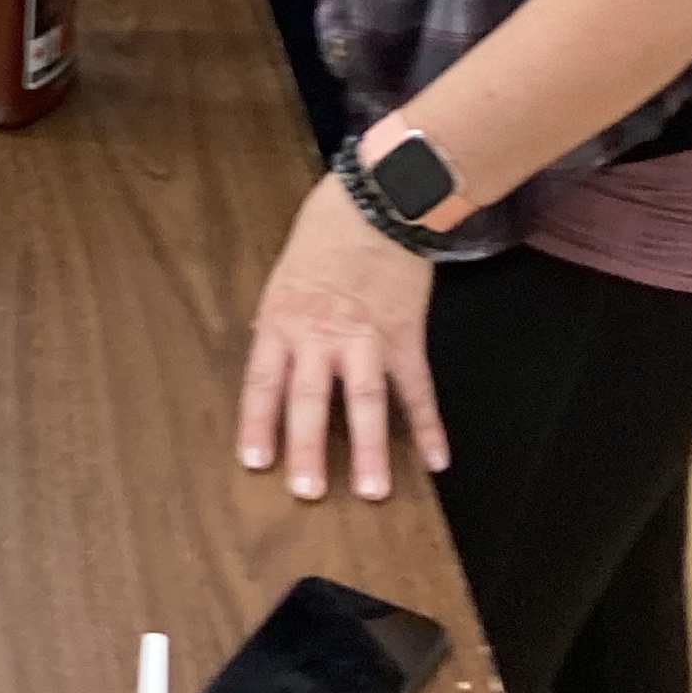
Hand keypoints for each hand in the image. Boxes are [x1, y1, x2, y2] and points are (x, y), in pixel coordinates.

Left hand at [237, 172, 449, 503]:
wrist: (377, 200)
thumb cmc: (324, 234)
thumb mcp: (284, 277)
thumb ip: (279, 325)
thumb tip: (271, 367)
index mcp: (282, 319)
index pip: (263, 381)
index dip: (258, 423)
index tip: (254, 462)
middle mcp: (320, 334)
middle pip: (310, 398)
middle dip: (307, 447)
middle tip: (306, 492)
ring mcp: (366, 337)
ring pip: (364, 399)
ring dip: (368, 448)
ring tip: (372, 491)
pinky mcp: (405, 336)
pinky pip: (417, 388)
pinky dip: (428, 425)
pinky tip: (436, 459)